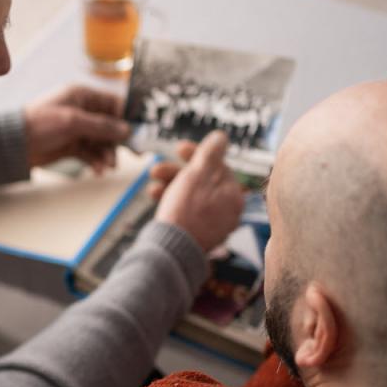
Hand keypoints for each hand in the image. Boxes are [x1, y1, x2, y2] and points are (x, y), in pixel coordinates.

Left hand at [23, 85, 130, 172]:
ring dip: (107, 154)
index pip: (113, 103)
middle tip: (132, 155)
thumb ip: (101, 126)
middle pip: (110, 125)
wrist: (14, 144)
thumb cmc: (40, 123)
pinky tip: (98, 171)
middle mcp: (82, 111)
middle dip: (118, 141)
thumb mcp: (73, 121)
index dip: (127, 117)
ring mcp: (77, 129)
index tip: (140, 131)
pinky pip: (91, 153)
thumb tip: (126, 130)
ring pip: (101, 142)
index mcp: (82, 96)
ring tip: (108, 166)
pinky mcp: (72, 145)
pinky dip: (96, 161)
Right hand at [154, 131, 244, 251]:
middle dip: (177, 172)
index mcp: (234, 195)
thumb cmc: (186, 209)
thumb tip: (221, 137)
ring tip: (152, 186)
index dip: (197, 154)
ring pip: (190, 196)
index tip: (178, 148)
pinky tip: (155, 198)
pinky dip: (171, 202)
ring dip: (169, 186)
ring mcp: (213, 225)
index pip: (218, 166)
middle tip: (156, 169)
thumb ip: (211, 152)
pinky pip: (185, 212)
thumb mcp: (198, 172)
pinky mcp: (196, 235)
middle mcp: (228, 211)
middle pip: (202, 182)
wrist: (171, 249)